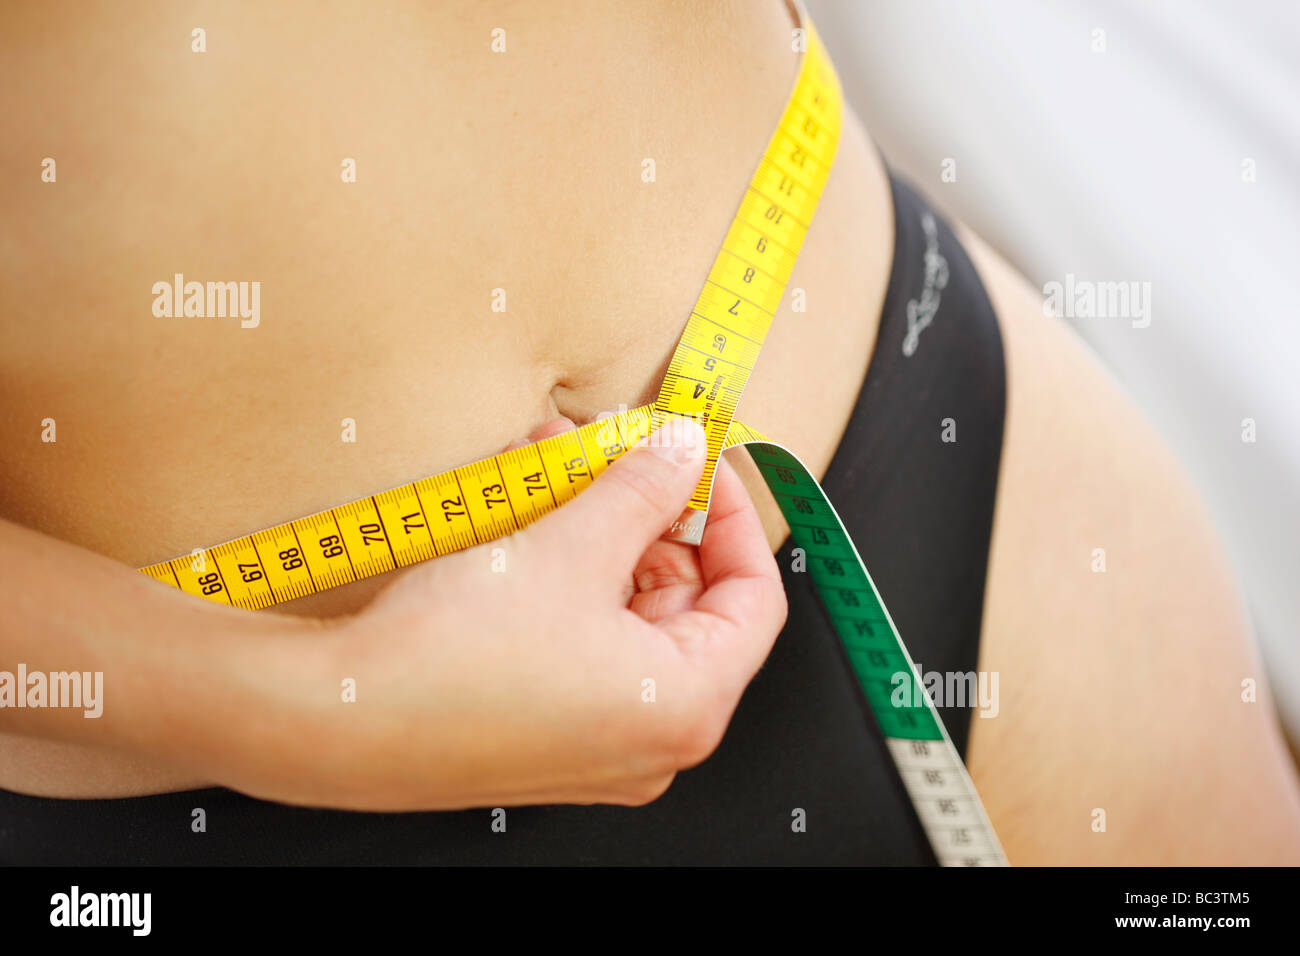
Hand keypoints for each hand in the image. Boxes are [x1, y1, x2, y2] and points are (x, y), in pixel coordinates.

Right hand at [232, 416, 786, 810]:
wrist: (336, 718)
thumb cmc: (453, 655)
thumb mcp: (569, 547)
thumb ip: (641, 491)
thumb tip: (684, 451)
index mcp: (686, 706)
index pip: (755, 599)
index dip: (732, 516)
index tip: (700, 464)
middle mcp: (653, 740)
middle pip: (688, 605)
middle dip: (648, 515)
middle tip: (615, 452)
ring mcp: (598, 742)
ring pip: (627, 616)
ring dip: (598, 533)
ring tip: (554, 466)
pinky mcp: (546, 730)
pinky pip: (584, 640)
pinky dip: (567, 576)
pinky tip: (528, 515)